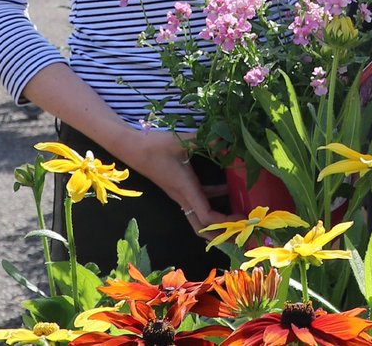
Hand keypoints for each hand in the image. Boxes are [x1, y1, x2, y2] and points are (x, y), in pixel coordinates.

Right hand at [113, 128, 234, 235]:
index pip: (205, 216)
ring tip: (237, 215)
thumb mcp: (181, 142)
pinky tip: (228, 188)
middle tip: (239, 233)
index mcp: (185, 188)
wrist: (131, 147)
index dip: (223, 222)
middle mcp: (183, 195)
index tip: (240, 220)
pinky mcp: (179, 186)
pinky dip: (213, 198)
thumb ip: (204, 140)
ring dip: (217, 218)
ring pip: (200, 214)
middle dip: (219, 233)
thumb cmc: (154, 145)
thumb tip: (225, 138)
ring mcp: (180, 192)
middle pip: (201, 225)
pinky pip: (199, 199)